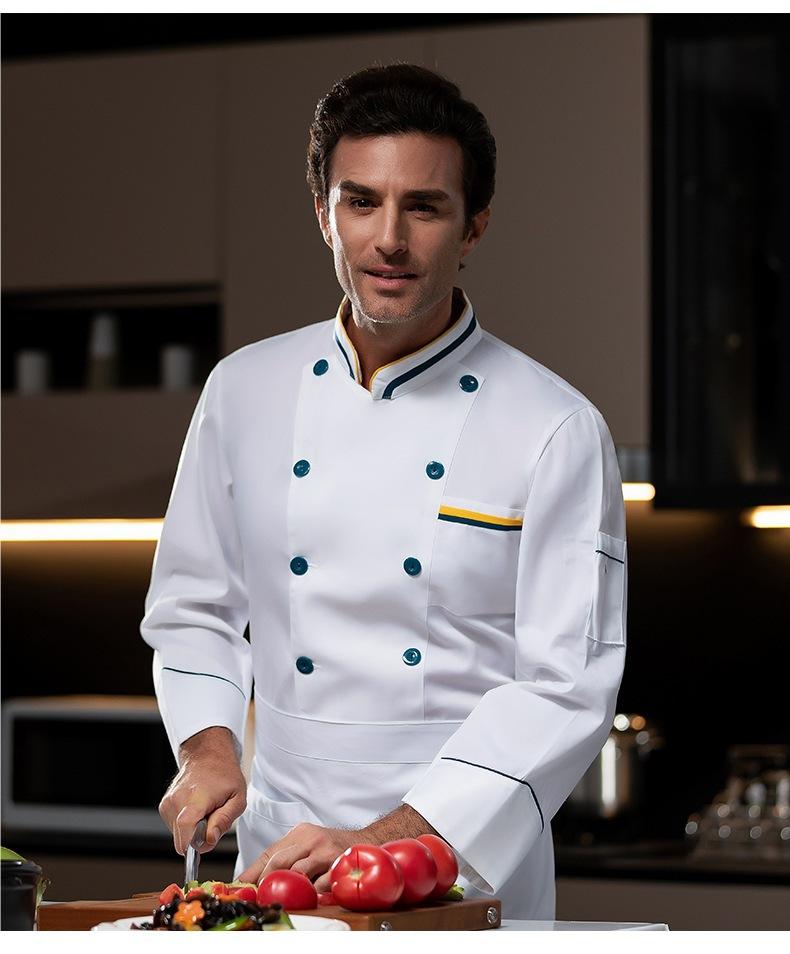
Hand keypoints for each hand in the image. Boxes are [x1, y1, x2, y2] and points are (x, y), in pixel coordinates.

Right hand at [158, 726, 246, 855]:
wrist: (208, 755)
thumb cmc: (225, 775)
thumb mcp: (237, 798)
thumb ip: (224, 821)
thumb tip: (209, 840)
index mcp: (195, 799)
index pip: (185, 834)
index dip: (195, 845)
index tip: (207, 838)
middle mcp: (176, 801)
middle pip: (182, 839)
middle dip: (199, 838)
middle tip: (213, 818)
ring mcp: (168, 803)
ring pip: (179, 835)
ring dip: (193, 830)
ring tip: (205, 810)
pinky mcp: (164, 806)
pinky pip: (175, 827)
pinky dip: (187, 824)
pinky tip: (196, 809)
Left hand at [236, 823, 359, 891]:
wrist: (366, 841)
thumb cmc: (333, 847)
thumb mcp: (309, 844)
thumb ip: (289, 858)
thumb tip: (258, 880)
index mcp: (299, 833)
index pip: (270, 853)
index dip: (253, 872)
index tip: (240, 886)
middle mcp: (310, 839)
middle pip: (279, 861)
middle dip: (266, 881)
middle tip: (259, 896)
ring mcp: (324, 850)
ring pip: (297, 872)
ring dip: (287, 889)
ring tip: (280, 899)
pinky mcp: (337, 863)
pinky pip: (319, 884)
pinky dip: (311, 893)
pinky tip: (308, 899)